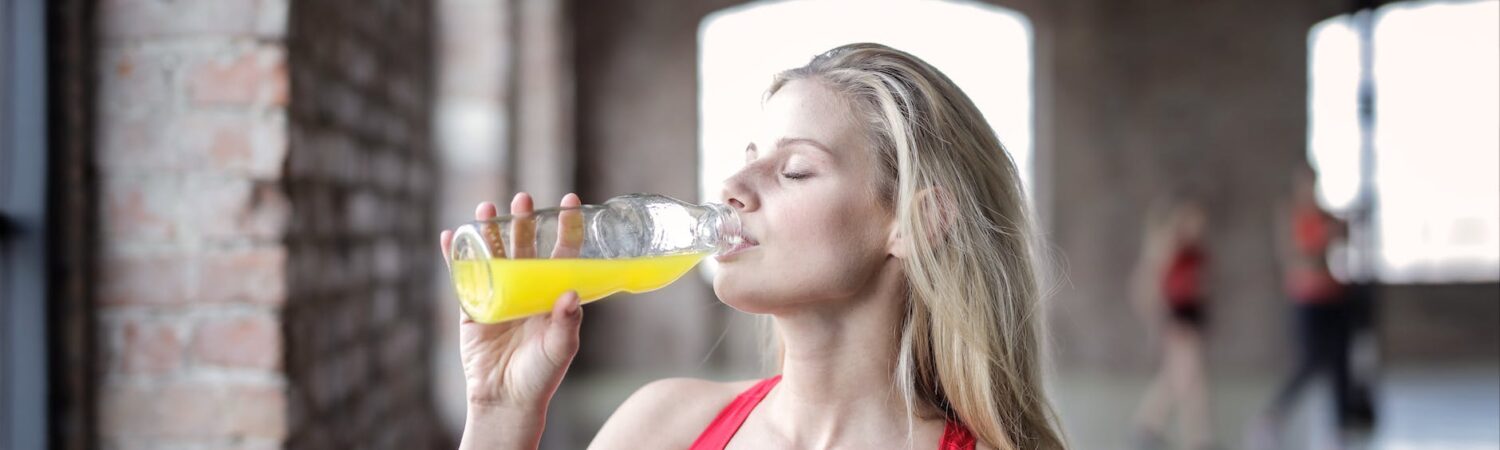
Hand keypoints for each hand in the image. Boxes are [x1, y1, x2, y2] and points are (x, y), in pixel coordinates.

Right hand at [439, 192, 585, 410]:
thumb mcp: (560, 349)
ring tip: (487, 207)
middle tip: (523, 198)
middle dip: (523, 221)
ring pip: (493, 255)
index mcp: (551, 294)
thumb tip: (571, 293)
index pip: (561, 254)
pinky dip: (455, 256)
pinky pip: (462, 276)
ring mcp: (497, 295)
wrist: (504, 399)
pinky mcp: (472, 306)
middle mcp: (526, 289)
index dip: (566, 228)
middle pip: (525, 247)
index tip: (570, 202)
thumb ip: (566, 323)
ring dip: (489, 231)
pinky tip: (451, 236)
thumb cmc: (539, 376)